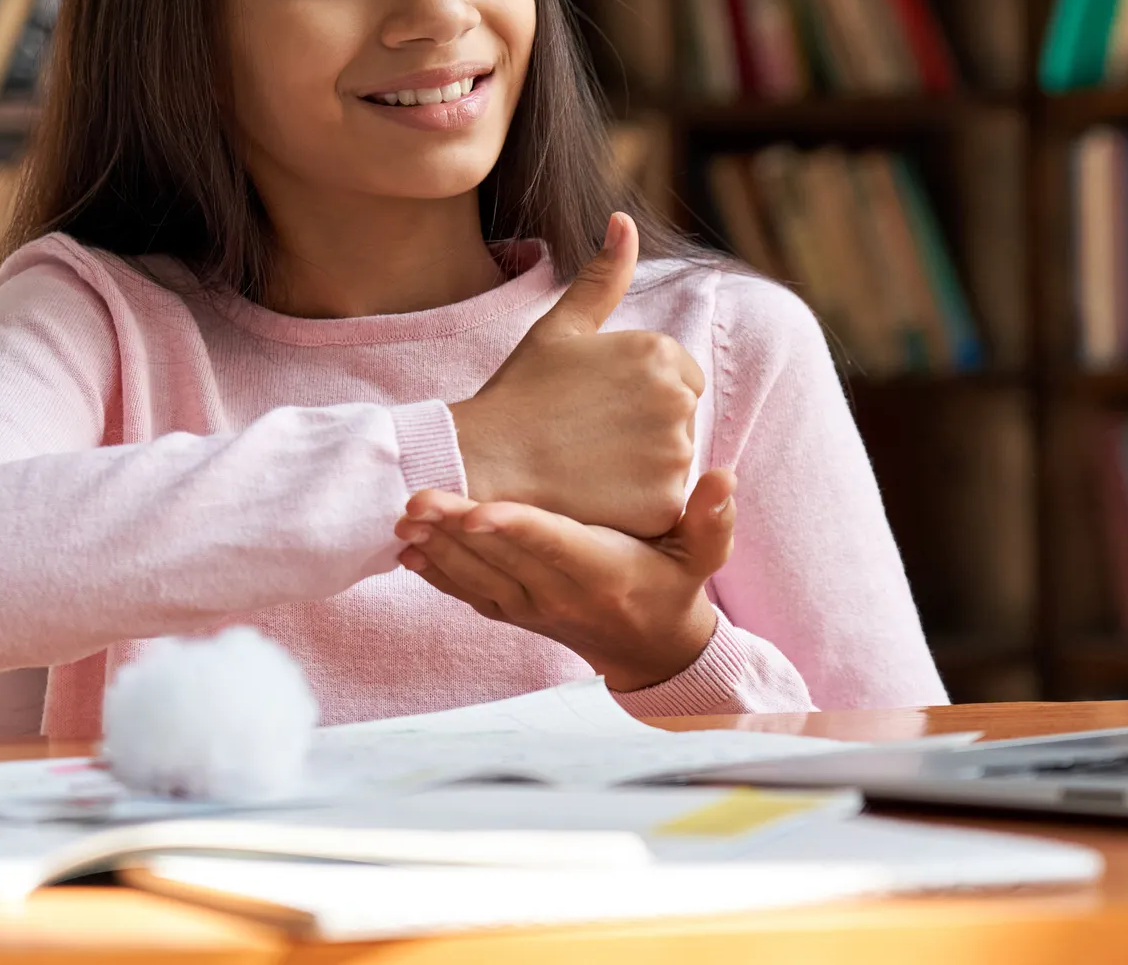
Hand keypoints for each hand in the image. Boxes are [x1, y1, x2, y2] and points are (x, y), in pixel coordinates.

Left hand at [393, 468, 736, 691]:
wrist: (650, 650)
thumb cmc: (675, 586)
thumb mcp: (704, 556)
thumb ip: (711, 518)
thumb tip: (723, 477)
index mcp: (602, 573)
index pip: (554, 546)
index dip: (515, 528)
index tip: (478, 511)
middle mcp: (560, 594)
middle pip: (500, 558)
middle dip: (455, 530)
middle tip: (416, 499)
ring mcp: (532, 608)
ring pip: (476, 577)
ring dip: (437, 548)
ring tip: (403, 516)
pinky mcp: (513, 613)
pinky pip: (469, 595)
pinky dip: (438, 574)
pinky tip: (409, 550)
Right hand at [450, 213, 703, 537]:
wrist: (484, 461)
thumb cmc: (520, 392)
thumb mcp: (561, 327)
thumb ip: (603, 276)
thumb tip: (624, 220)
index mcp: (660, 352)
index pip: (679, 377)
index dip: (636, 394)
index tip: (595, 405)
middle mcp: (677, 399)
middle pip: (680, 419)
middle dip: (644, 429)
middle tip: (587, 435)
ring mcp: (673, 455)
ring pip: (673, 463)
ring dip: (642, 467)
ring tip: (588, 464)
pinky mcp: (662, 505)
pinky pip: (664, 505)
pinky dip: (637, 505)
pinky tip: (596, 496)